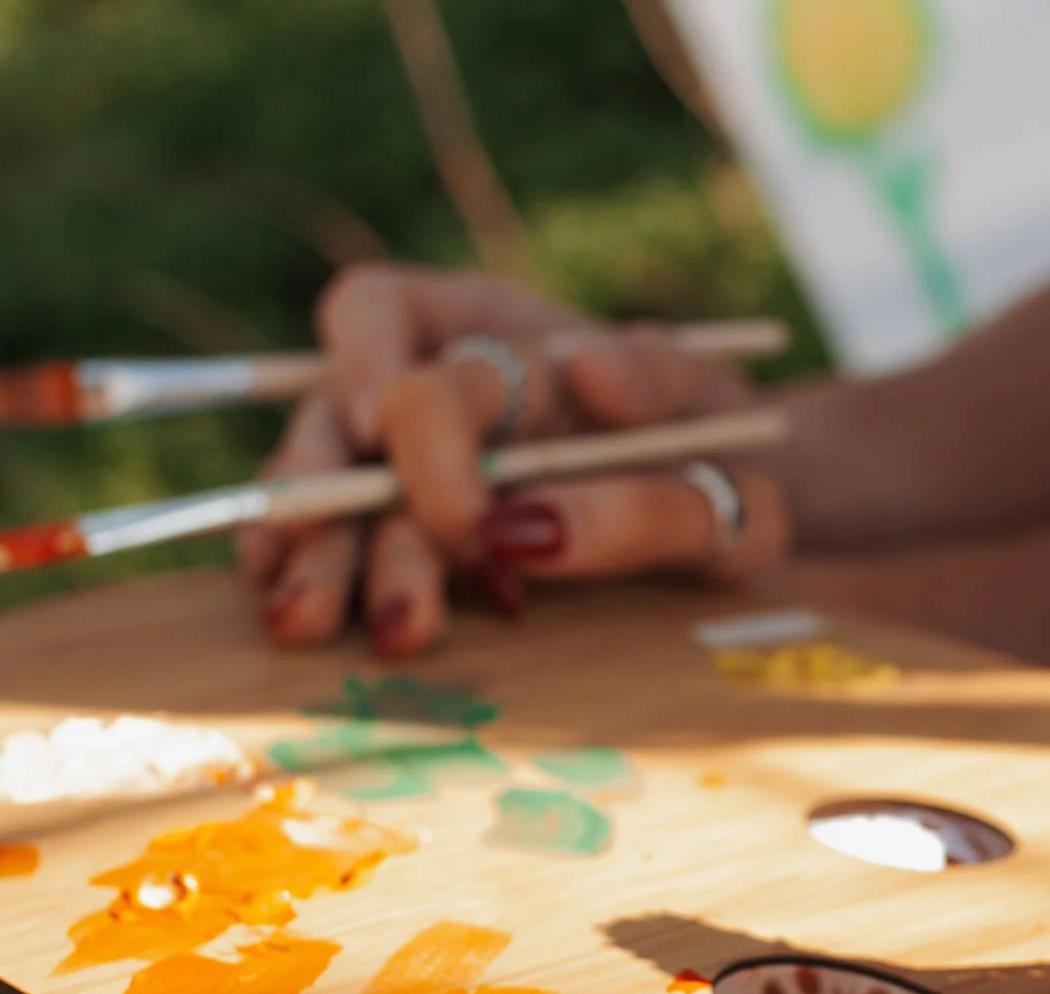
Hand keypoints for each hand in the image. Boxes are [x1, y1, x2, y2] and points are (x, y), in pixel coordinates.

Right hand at [239, 263, 790, 656]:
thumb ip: (660, 434)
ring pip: (331, 501)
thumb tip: (569, 419)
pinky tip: (307, 621)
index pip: (387, 311)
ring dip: (323, 564)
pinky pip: (340, 557)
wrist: (741, 520)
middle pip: (343, 425)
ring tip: (313, 627)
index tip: (382, 420)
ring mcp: (412, 476)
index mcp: (498, 332)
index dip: (365, 355)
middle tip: (383, 589)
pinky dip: (315, 581)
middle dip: (337, 503)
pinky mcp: (412, 550)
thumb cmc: (727, 458)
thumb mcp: (727, 444)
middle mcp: (435, 397)